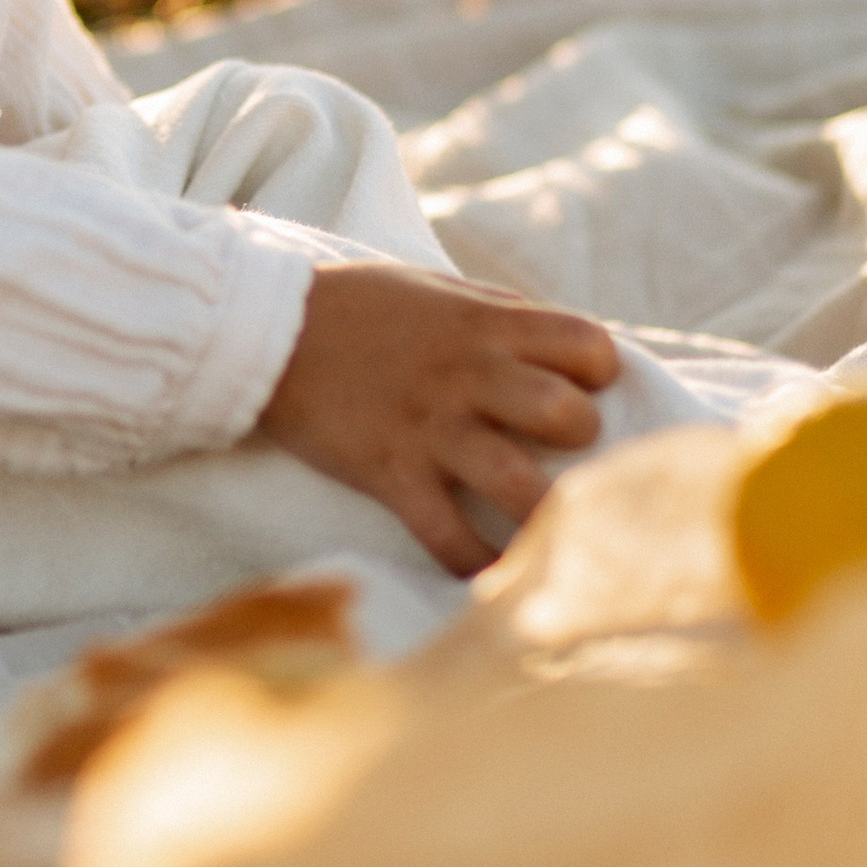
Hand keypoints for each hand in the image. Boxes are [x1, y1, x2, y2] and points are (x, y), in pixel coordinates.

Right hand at [255, 260, 619, 577]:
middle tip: (567, 455)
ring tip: (558, 530)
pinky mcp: (390, 473)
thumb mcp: (437, 291)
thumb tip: (567, 353)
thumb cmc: (360, 307)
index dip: (599, 370)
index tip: (587, 387)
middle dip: (584, 441)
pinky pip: (447, 536)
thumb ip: (500, 319)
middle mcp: (467, 375)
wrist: (267, 329)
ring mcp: (429, 428)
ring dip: (547, 515)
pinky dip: (476, 566)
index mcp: (484, 323)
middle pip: (565, 413)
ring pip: (517, 484)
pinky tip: (493, 575)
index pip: (586, 342)